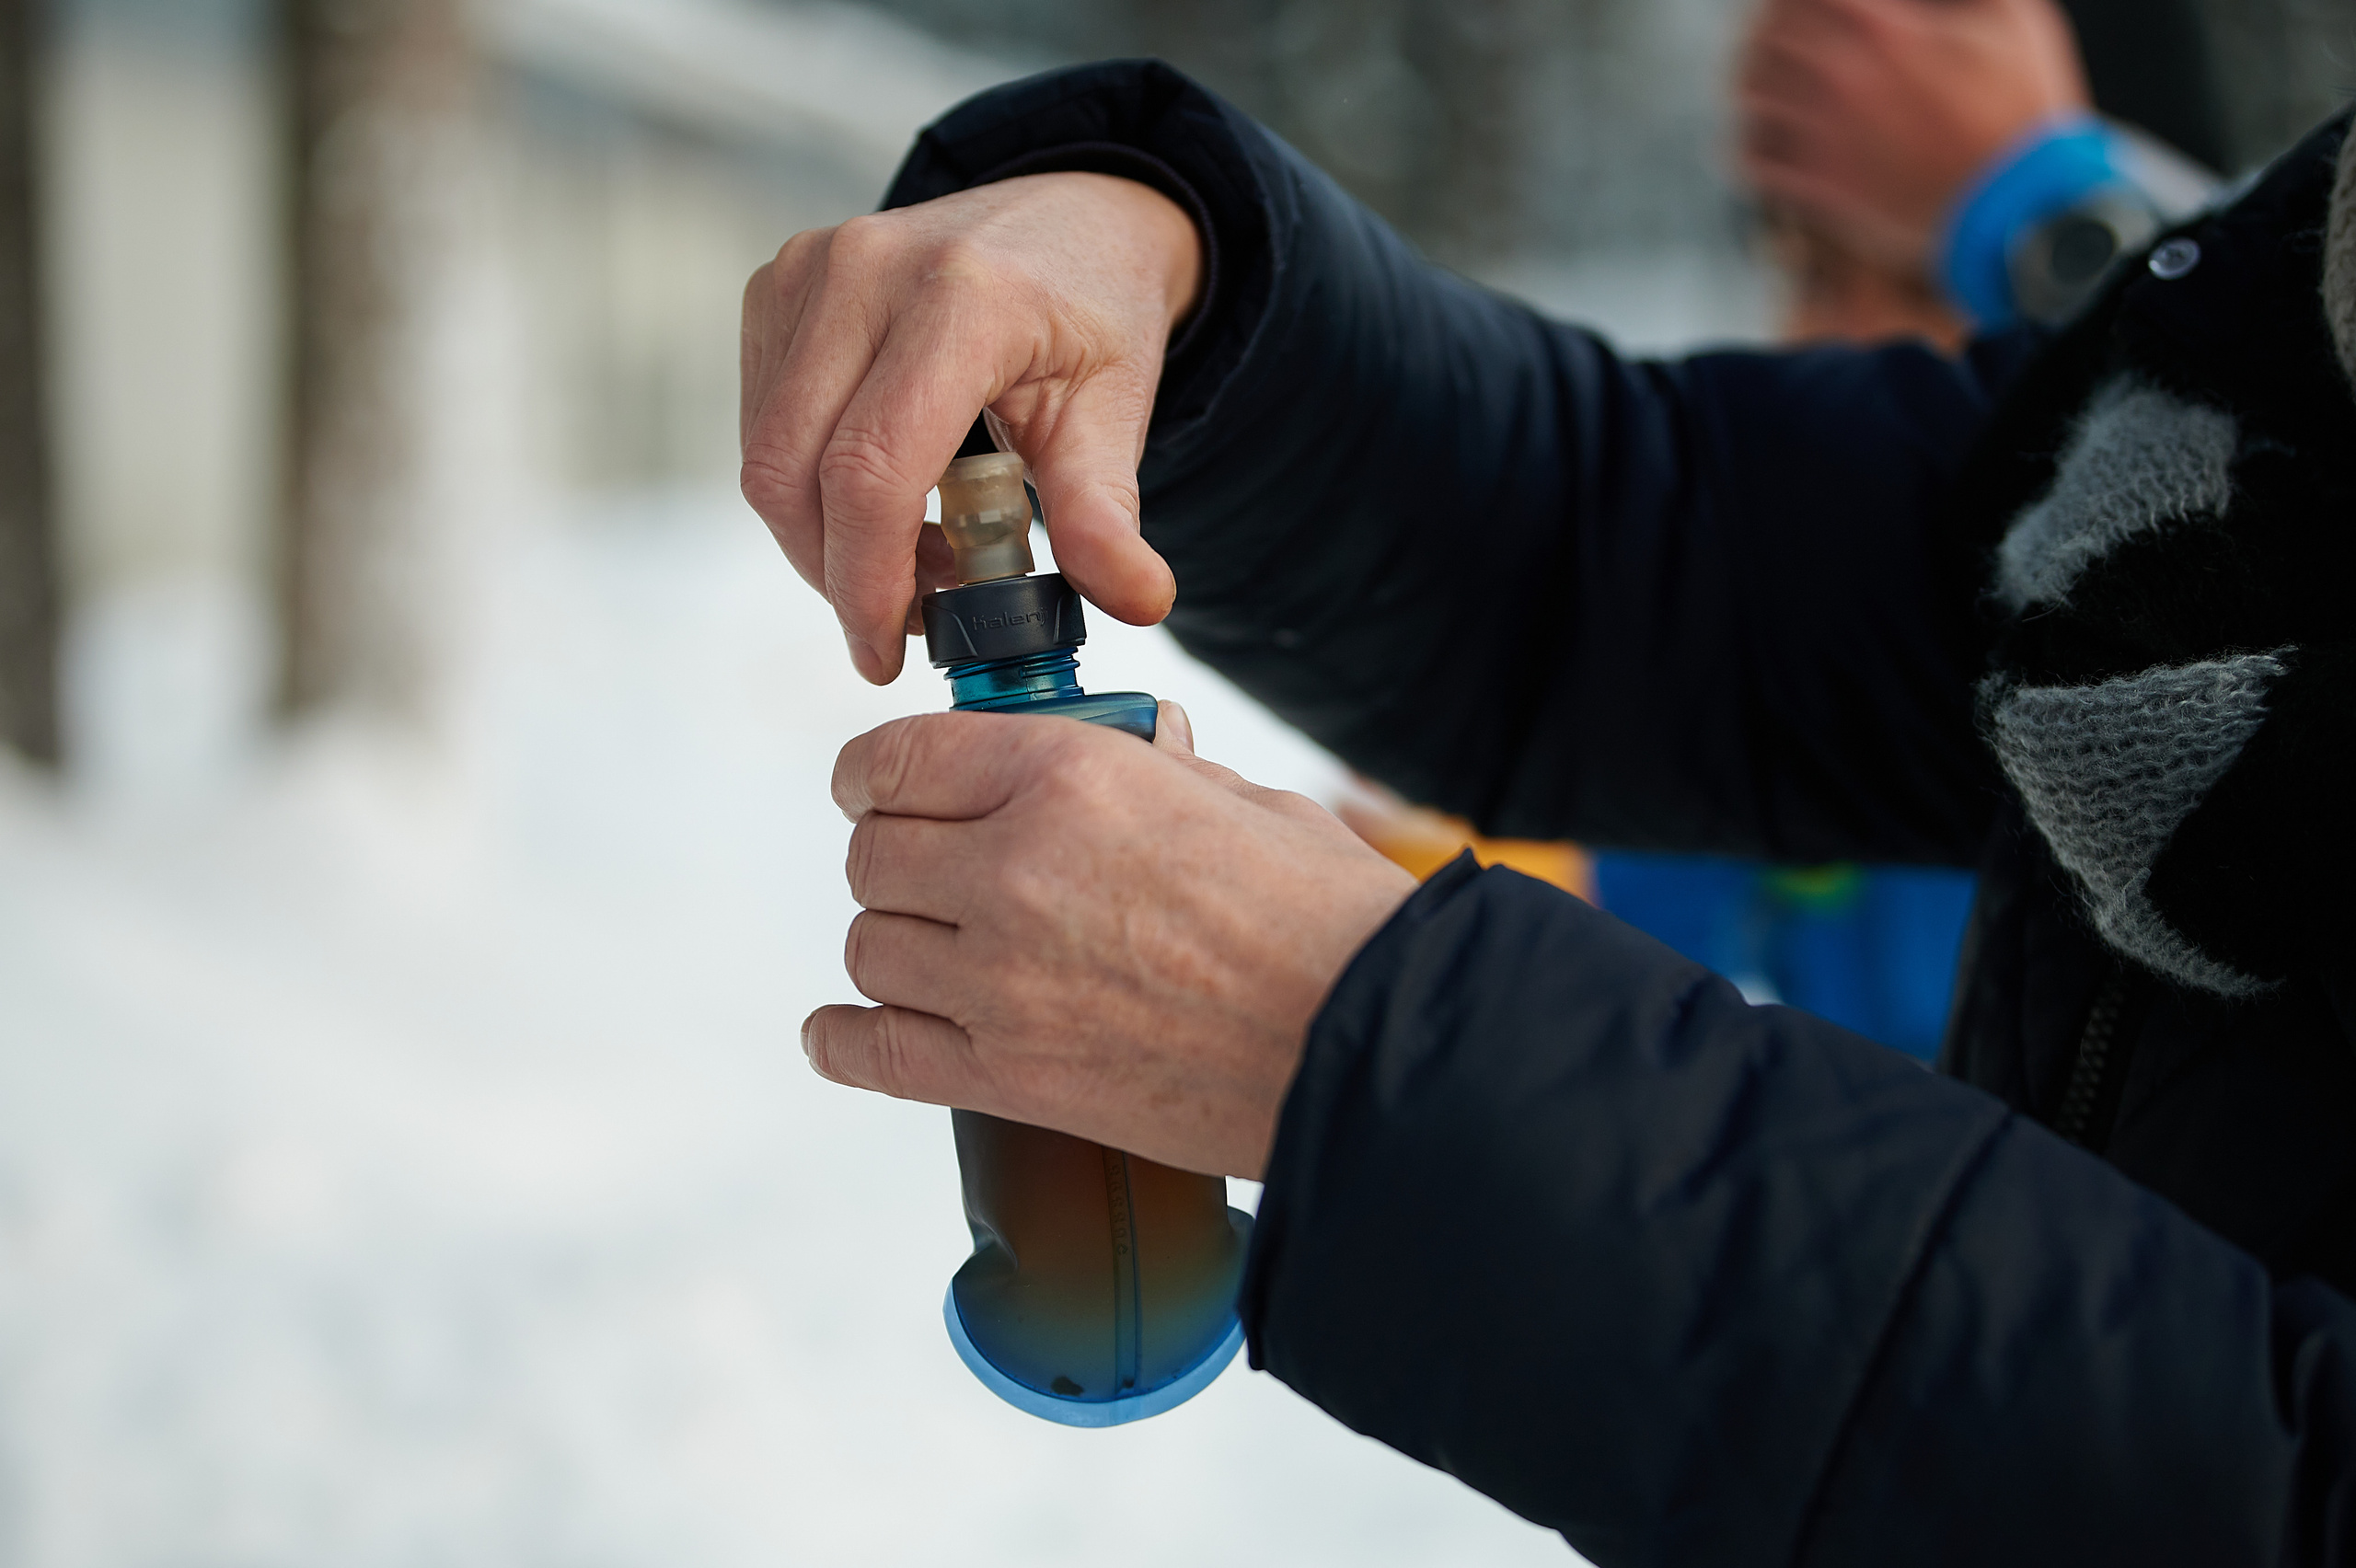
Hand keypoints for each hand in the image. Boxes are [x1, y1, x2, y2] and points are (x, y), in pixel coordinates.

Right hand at [740, 173, 1202, 683]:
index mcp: (961, 299)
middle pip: (793, 472)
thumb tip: (1139, 601)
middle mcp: (867, 269)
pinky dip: (808, 486)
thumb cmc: (1093, 317)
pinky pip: (761, 421)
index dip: (866, 581)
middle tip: (902, 621)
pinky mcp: (777, 286)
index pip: (871, 470)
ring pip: (766, 455)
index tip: (888, 651)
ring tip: (911, 554)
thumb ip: (1107, 514)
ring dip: (821, 536)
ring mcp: (810, 270)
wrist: (1071, 219)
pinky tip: (881, 497)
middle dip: (836, 574)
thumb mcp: (1117, 413)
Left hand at [804, 702, 1418, 1178]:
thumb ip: (1157, 772)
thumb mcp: (1243, 799)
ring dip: (893, 944)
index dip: (873, 773)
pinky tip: (849, 1028)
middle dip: (892, 856)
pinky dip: (846, 1038)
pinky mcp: (1007, 1078)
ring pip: (868, 947)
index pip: (897, 759)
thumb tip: (1135, 754)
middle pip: (871, 856)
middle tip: (929, 872)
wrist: (1370, 1047)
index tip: (874, 787)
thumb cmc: (1330, 918)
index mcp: (1064, 775)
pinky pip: (872, 1051)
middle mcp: (1010, 869)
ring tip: (934, 950)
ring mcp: (999, 982)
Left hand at [1736, 0, 2090, 267]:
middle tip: (1770, 36)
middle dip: (1766, 32)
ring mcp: (1826, 137)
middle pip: (1766, 39)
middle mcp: (1843, 80)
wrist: (2021, 207)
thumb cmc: (2024, 111)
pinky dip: (1750, 143)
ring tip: (1763, 83)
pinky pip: (1754, 159)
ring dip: (1752, 83)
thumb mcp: (2013, 18)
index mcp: (1884, 31)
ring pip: (1750, 95)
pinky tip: (1765, 138)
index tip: (1795, 5)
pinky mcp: (1821, 187)